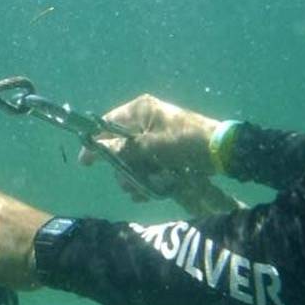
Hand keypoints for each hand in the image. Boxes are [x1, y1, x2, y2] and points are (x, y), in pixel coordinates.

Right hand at [83, 94, 226, 210]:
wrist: (219, 152)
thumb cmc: (184, 143)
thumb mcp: (150, 146)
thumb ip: (122, 148)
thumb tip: (95, 148)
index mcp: (141, 110)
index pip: (108, 123)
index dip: (95, 143)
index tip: (85, 164)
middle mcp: (145, 121)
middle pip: (119, 146)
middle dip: (122, 168)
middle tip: (128, 183)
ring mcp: (155, 137)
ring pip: (133, 160)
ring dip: (135, 178)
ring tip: (143, 191)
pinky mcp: (164, 151)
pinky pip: (147, 165)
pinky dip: (146, 179)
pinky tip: (149, 193)